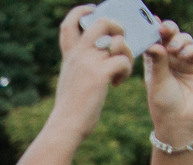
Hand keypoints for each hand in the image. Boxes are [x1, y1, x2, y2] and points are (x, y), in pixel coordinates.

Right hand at [49, 8, 135, 140]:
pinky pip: (124, 60)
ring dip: (127, 52)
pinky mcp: (100, 75)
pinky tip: (118, 83)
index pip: (69, 23)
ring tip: (122, 69)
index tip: (93, 11)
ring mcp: (88, 63)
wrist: (65, 126)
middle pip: (102, 22)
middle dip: (118, 26)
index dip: (82, 11)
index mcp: (69, 56)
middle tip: (120, 41)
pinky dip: (126, 70)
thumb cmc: (70, 108)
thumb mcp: (71, 80)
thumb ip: (82, 64)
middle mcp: (78, 55)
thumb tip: (104, 54)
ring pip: (118, 41)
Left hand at [145, 20, 192, 144]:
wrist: (181, 122)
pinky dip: (191, 50)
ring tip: (174, 48)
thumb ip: (157, 63)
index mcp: (154, 63)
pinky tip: (185, 54)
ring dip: (180, 40)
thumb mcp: (157, 83)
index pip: (153, 42)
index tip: (151, 23)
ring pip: (184, 42)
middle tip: (164, 29)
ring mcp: (185, 62)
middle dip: (168, 30)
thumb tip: (154, 44)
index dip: (152, 32)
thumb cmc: (164, 105)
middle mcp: (169, 60)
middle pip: (169, 38)